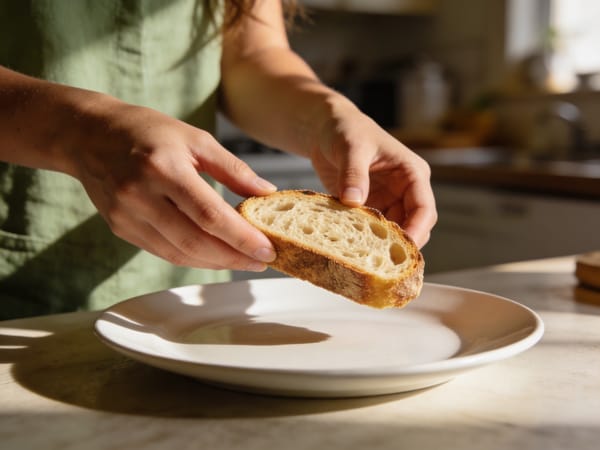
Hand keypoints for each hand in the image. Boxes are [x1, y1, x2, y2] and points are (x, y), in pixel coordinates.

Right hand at [64, 98, 276, 270]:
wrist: (88, 135)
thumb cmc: (147, 131)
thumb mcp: (195, 138)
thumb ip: (232, 169)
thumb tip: (267, 192)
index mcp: (164, 168)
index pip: (210, 215)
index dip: (242, 238)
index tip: (268, 250)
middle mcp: (141, 196)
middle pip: (195, 241)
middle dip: (234, 258)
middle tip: (262, 261)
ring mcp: (126, 216)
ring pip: (179, 254)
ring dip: (216, 263)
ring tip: (244, 261)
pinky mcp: (120, 228)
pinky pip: (163, 252)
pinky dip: (193, 257)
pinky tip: (215, 255)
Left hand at [309, 97, 436, 247]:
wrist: (325, 130)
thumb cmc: (346, 130)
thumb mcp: (351, 147)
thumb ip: (354, 173)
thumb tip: (354, 200)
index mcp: (412, 173)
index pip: (424, 208)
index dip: (417, 230)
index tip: (402, 248)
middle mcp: (405, 190)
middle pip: (414, 226)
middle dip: (401, 244)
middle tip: (381, 261)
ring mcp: (388, 201)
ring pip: (394, 232)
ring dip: (381, 244)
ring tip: (364, 257)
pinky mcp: (370, 209)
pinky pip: (373, 230)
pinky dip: (365, 239)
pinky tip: (352, 247)